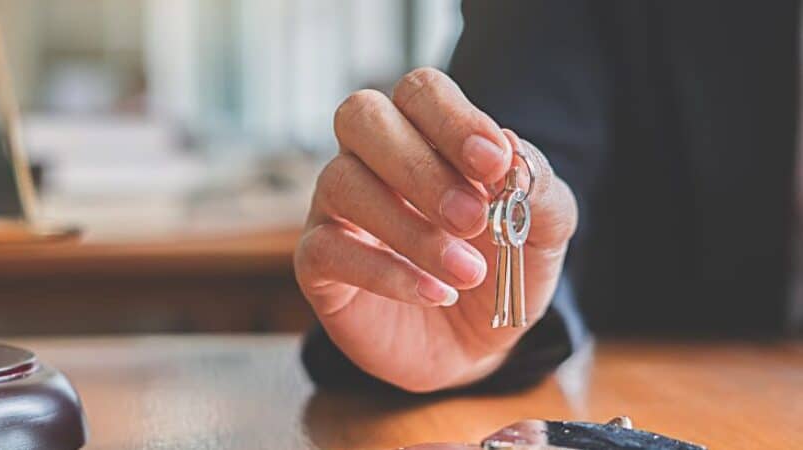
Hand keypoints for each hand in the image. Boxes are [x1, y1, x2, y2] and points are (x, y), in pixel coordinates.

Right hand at [294, 68, 577, 391]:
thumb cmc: (500, 271)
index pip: (419, 92)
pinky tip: (435, 293)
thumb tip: (510, 147)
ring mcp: (336, 207)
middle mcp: (370, 158)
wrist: (473, 346)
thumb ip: (537, 188)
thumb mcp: (542, 232)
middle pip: (362, 116)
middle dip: (418, 164)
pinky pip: (327, 248)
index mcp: (424, 133)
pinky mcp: (317, 262)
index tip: (494, 163)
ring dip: (410, 229)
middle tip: (471, 218)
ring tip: (467, 272)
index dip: (453, 119)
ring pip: (342, 182)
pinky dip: (385, 272)